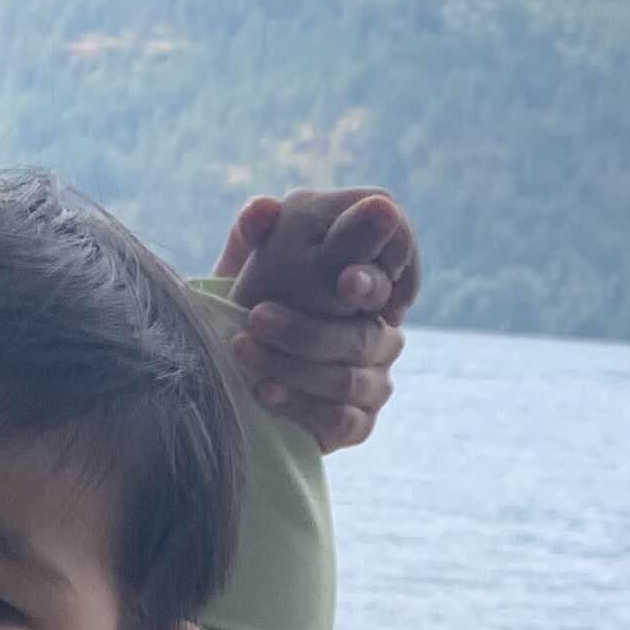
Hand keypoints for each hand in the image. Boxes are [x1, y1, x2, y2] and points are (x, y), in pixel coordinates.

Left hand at [217, 189, 416, 452]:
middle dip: (308, 330)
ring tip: (243, 351)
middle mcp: (381, 331)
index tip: (345, 282)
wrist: (230, 374)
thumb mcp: (246, 267)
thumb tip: (264, 206)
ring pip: (350, 380)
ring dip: (292, 367)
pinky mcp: (358, 423)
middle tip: (257, 316)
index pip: (398, 272)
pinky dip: (301, 407)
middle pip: (365, 336)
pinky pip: (344, 420)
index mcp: (367, 284)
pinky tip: (265, 392)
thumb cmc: (247, 306)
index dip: (379, 280)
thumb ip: (257, 235)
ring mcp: (375, 381)